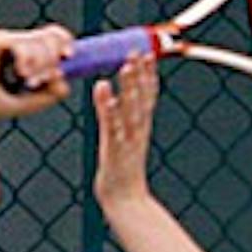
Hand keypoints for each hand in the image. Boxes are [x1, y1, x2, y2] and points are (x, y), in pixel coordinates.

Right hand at [0, 25, 72, 118]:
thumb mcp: (27, 102)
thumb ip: (47, 95)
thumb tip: (65, 83)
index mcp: (23, 55)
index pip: (50, 38)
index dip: (63, 42)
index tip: (69, 56)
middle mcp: (16, 44)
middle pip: (49, 35)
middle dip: (54, 57)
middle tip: (46, 77)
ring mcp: (7, 40)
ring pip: (39, 41)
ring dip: (41, 63)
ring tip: (30, 81)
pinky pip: (23, 44)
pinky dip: (28, 59)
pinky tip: (21, 73)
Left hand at [92, 52, 157, 208]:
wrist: (125, 200)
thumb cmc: (122, 170)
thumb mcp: (126, 141)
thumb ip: (123, 120)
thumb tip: (119, 101)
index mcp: (141, 127)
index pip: (148, 96)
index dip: (148, 75)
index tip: (148, 54)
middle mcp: (137, 130)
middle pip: (141, 98)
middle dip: (140, 74)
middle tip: (137, 51)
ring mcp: (127, 140)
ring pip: (130, 109)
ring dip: (128, 87)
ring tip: (124, 66)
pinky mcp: (114, 150)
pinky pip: (111, 125)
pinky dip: (108, 107)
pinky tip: (102, 90)